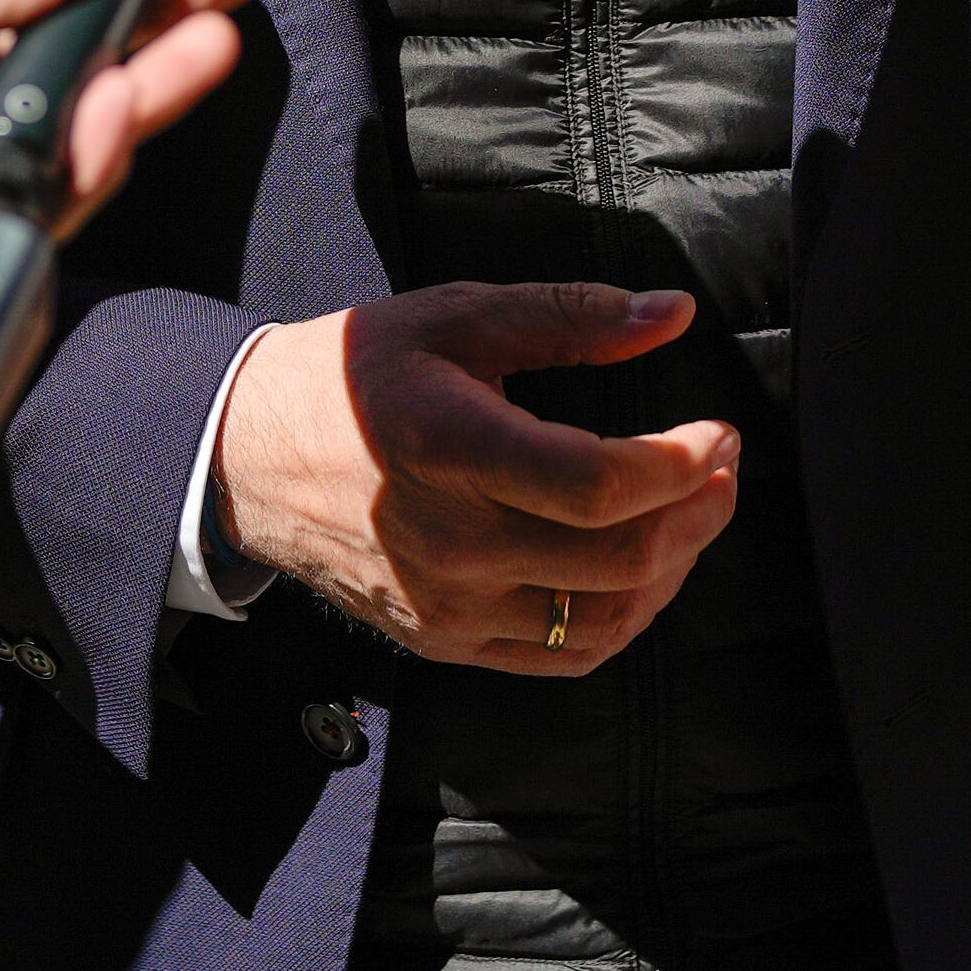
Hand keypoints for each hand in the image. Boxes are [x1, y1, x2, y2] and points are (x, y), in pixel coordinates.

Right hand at [212, 283, 742, 674]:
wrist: (248, 457)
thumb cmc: (356, 375)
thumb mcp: (455, 317)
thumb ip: (569, 316)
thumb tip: (673, 315)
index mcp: (451, 448)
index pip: (598, 486)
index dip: (682, 465)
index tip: (716, 431)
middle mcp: (450, 542)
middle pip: (619, 560)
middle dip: (699, 511)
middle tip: (721, 462)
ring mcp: (447, 605)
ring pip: (604, 619)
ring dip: (672, 568)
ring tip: (691, 511)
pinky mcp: (444, 640)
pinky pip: (563, 654)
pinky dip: (623, 617)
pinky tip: (641, 567)